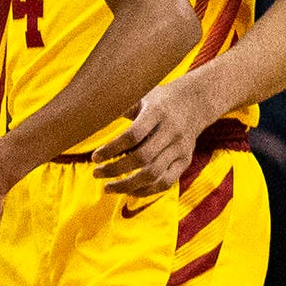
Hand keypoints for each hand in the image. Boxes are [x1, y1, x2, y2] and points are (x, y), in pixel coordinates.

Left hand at [90, 77, 209, 197]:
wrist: (195, 102)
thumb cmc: (158, 100)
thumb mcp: (141, 94)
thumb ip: (119, 105)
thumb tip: (90, 111)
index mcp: (157, 112)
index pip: (132, 135)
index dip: (111, 149)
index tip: (94, 158)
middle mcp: (171, 131)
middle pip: (142, 158)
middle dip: (115, 170)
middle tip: (96, 173)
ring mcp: (180, 148)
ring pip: (153, 174)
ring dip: (127, 185)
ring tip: (107, 187)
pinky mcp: (185, 160)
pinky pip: (166, 182)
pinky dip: (145, 191)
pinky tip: (128, 190)